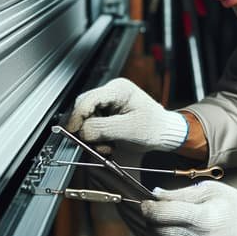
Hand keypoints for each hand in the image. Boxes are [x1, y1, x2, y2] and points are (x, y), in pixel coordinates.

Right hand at [66, 78, 187, 154]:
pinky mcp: (107, 113)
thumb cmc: (154, 127)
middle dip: (86, 128)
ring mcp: (108, 102)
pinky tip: (108, 143)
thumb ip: (104, 128)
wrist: (163, 133)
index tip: (72, 131)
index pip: (89, 99)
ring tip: (108, 146)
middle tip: (95, 144)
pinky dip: (96, 136)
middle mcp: (111, 92)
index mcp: (119, 89)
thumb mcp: (130, 129)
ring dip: (92, 135)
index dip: (78, 115)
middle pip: (84, 107)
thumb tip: (82, 131)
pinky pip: (92, 123)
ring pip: (86, 117)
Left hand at [141, 181, 236, 235]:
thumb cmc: (232, 205)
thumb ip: (180, 193)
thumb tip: (155, 195)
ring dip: (163, 231)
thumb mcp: (209, 190)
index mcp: (203, 217)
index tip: (145, 203)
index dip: (148, 207)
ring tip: (178, 222)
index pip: (162, 214)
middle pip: (158, 230)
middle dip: (153, 218)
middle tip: (159, 210)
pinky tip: (187, 235)